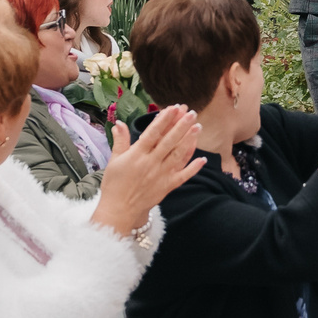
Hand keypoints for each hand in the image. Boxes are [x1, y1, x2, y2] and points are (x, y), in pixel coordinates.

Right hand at [91, 104, 203, 240]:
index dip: (164, 120)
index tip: (173, 108)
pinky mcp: (167, 187)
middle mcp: (151, 163)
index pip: (152, 133)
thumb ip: (120, 141)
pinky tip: (202, 159)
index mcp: (137, 155)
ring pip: (178, 155)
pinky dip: (193, 168)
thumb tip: (120, 123)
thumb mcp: (114, 160)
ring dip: (189, 141)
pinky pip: (183, 176)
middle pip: (168, 141)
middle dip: (181, 126)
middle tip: (191, 112)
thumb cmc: (114, 184)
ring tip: (198, 127)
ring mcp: (161, 175)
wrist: (118, 210)